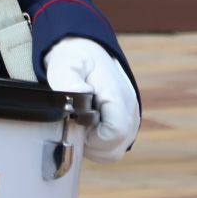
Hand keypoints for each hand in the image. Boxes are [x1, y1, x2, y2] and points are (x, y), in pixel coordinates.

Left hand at [43, 37, 139, 161]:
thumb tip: (79, 95)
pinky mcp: (126, 121)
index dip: (93, 138)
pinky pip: (115, 145)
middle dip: (91, 145)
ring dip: (95, 145)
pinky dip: (99, 143)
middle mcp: (130, 109)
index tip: (76, 126)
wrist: (85, 47)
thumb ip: (68, 80)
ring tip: (79, 124)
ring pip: (116, 150)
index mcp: (118, 96)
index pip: (116, 133)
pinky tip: (86, 126)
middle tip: (74, 126)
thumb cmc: (75, 56)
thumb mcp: (65, 62)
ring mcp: (131, 117)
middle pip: (115, 148)